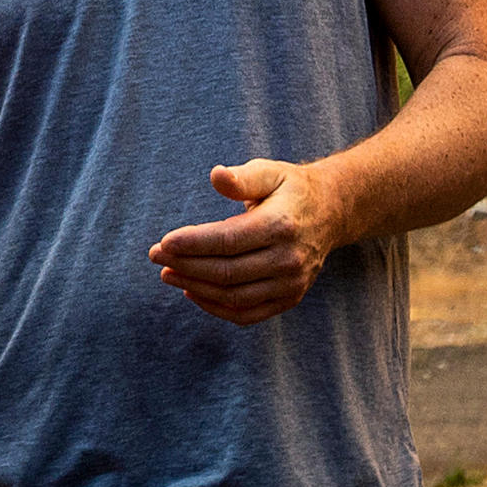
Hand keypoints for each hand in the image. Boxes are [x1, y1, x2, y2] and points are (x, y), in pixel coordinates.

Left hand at [149, 157, 339, 325]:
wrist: (331, 213)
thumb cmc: (290, 189)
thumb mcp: (270, 171)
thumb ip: (242, 177)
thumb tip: (216, 175)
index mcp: (281, 225)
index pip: (228, 241)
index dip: (193, 244)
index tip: (164, 242)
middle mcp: (289, 259)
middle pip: (226, 272)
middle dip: (186, 266)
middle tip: (155, 256)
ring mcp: (291, 284)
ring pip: (233, 297)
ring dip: (195, 288)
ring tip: (167, 274)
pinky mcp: (289, 299)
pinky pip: (247, 314)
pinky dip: (216, 309)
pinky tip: (192, 292)